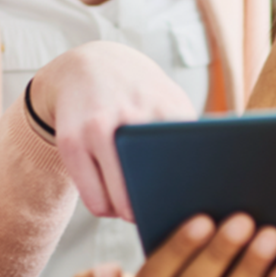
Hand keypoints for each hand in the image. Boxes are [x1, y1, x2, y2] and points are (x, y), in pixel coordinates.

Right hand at [31, 41, 196, 219]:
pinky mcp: (70, 142)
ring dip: (128, 213)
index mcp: (164, 106)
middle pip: (150, 191)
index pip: (186, 165)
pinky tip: (112, 199)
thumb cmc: (138, 91)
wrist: (88, 63)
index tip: (192, 204)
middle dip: (157, 209)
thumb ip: (190, 131)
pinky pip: (95, 201)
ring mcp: (96, 129)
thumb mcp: (170, 97)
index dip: (190, 191)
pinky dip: (106, 208)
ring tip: (135, 207)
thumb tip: (205, 183)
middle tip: (161, 213)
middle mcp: (129, 115)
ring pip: (118, 204)